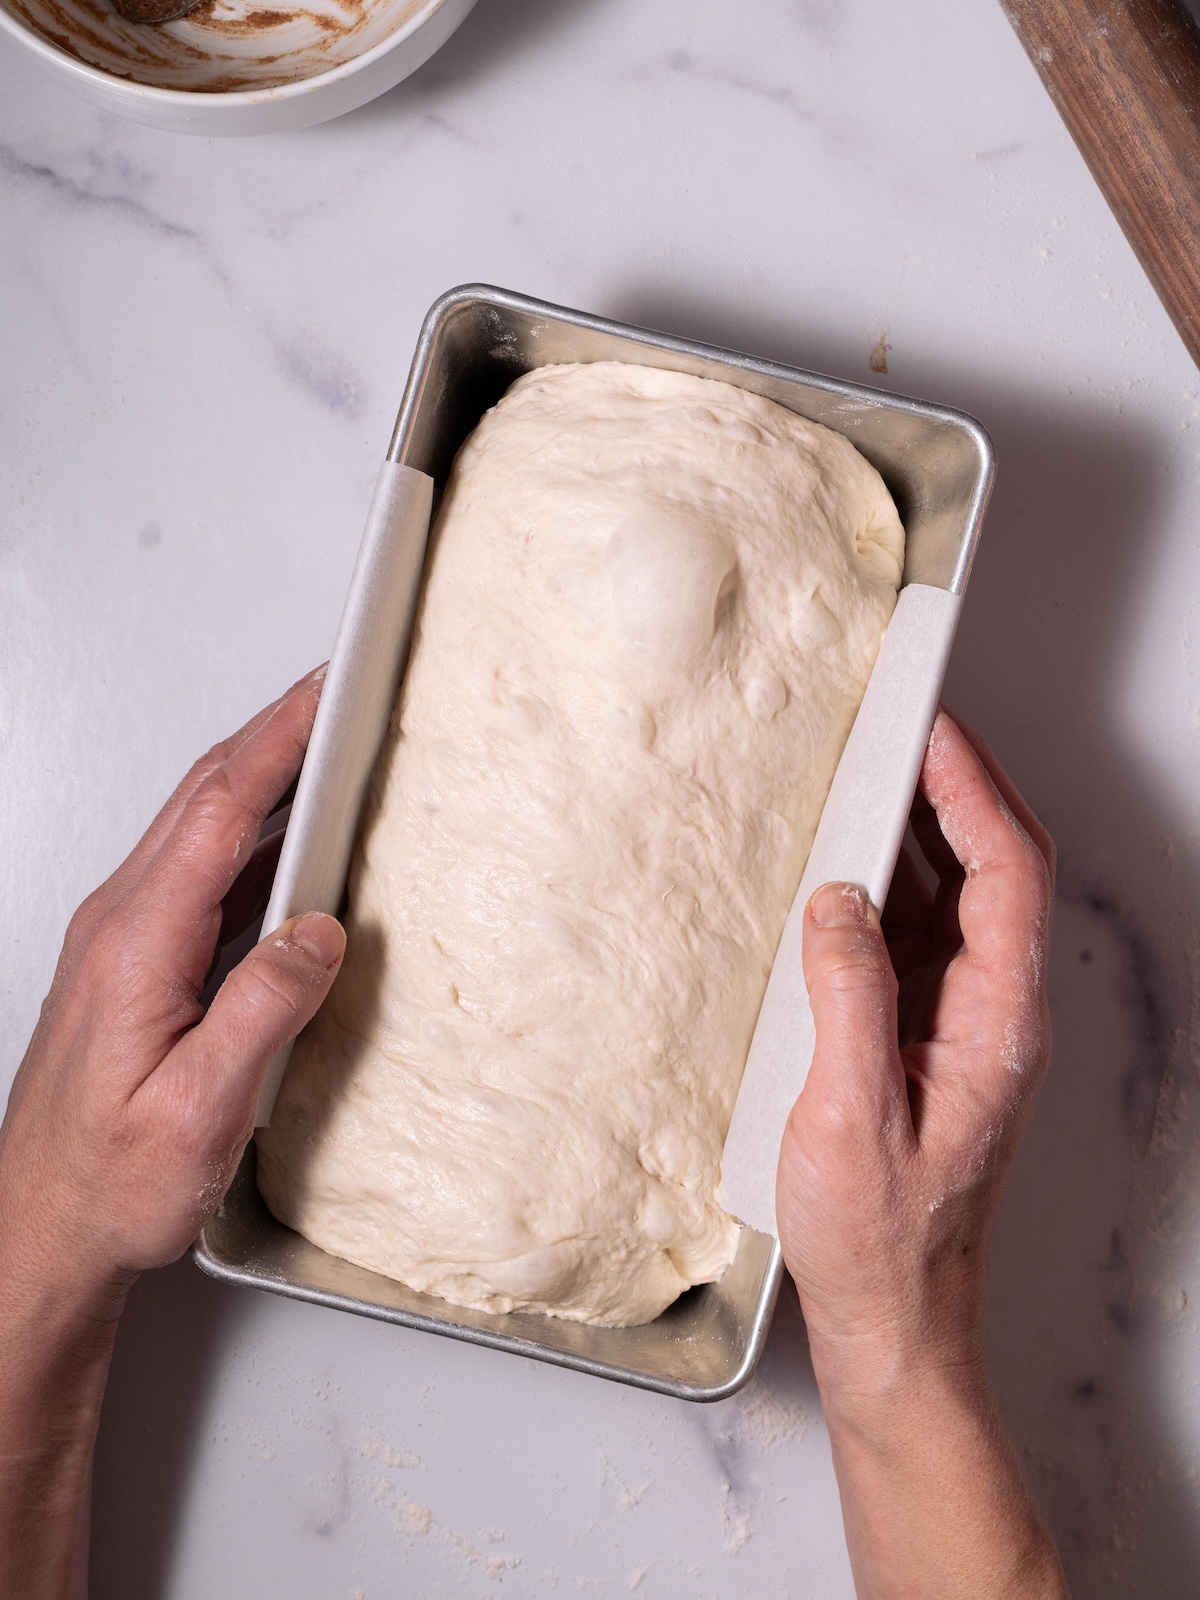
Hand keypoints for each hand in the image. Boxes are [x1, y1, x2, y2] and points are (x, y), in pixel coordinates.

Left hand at [0, 667, 344, 1599]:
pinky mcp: (137, 962)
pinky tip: (290, 843)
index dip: (276, 742)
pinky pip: (201, 871)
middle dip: (273, 733)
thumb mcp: (198, 1111)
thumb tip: (317, 932)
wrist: (45, 1230)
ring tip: (325, 748)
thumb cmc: (112, 1184)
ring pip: (200, 827)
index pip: (218, 811)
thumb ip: (260, 1011)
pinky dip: (252, 833)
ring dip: (261, 776)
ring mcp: (125, 939)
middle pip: (205, 798)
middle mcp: (122, 925)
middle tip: (336, 693)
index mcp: (137, 943)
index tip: (324, 693)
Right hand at [777, 709, 1067, 1598]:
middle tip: (902, 729)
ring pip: (959, 900)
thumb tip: (838, 898)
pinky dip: (890, 887)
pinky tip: (846, 870)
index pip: (1008, 874)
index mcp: (996, 1025)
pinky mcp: (927, 1040)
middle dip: (956, 790)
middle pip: (997, 872)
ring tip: (869, 779)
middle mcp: (995, 1015)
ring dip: (922, 833)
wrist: (894, 1320)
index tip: (932, 732)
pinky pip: (921, 939)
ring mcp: (964, 1026)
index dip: (975, 792)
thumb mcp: (850, 1117)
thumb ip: (849, 997)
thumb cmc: (880, 1240)